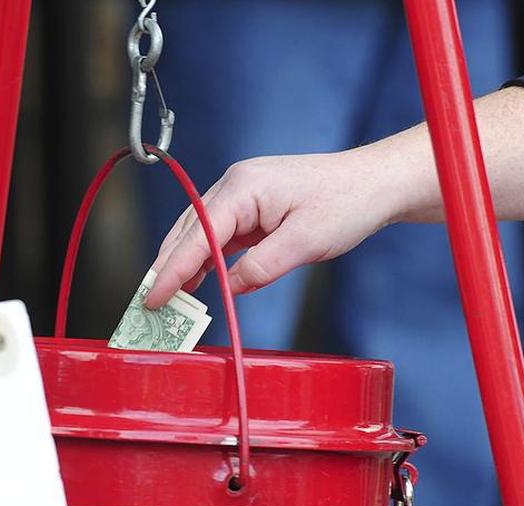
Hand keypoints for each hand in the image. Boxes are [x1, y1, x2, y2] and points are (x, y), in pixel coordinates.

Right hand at [144, 144, 418, 308]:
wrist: (375, 182)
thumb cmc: (347, 204)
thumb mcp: (305, 242)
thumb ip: (261, 266)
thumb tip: (229, 287)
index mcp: (242, 187)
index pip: (196, 234)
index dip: (172, 270)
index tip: (152, 298)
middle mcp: (235, 185)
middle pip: (188, 230)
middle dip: (166, 268)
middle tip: (148, 305)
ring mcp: (243, 194)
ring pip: (199, 232)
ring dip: (183, 264)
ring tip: (167, 298)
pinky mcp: (253, 206)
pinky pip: (219, 233)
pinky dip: (206, 257)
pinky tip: (200, 280)